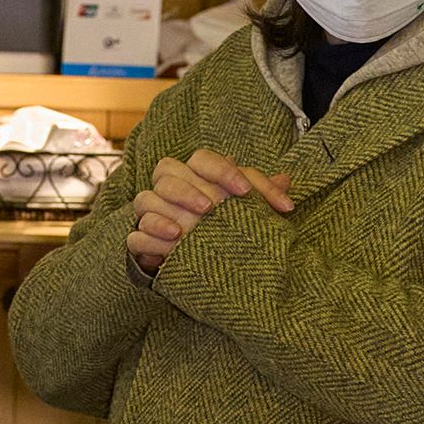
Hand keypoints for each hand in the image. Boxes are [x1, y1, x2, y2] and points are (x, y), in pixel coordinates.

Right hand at [128, 150, 292, 273]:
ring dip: (167, 209)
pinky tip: (171, 242)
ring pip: (146, 198)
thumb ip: (264, 194)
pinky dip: (150, 236)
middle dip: (190, 189)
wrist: (203, 265)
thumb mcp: (249, 211)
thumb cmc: (228, 228)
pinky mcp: (142, 242)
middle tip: (213, 208)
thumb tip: (288, 179)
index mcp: (196, 174)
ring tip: (186, 230)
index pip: (202, 158)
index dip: (222, 170)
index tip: (245, 191)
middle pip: (167, 171)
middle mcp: (170, 188)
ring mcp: (152, 214)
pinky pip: (135, 235)